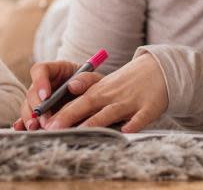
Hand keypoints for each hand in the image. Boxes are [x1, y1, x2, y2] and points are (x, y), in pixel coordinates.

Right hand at [12, 60, 102, 130]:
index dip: (39, 82)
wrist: (96, 100)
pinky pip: (28, 118)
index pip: (40, 70)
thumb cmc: (94, 87)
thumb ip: (87, 79)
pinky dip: (24, 124)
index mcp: (55, 70)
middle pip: (32, 92)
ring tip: (35, 128)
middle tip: (43, 119)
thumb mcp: (95, 80)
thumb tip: (72, 86)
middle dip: (36, 106)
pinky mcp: (40, 114)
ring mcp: (40, 100)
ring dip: (30, 118)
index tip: (46, 96)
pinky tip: (23, 130)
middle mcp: (43, 85)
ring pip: (28, 107)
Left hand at [43, 52, 167, 132]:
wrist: (157, 71)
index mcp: (99, 91)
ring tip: (81, 132)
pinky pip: (141, 117)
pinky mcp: (149, 108)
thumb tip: (66, 93)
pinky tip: (126, 130)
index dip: (60, 112)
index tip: (44, 122)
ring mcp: (130, 101)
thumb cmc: (125, 84)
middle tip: (52, 129)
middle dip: (69, 117)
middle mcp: (111, 95)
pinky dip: (134, 124)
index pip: (75, 100)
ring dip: (96, 122)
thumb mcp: (104, 84)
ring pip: (110, 112)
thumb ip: (85, 91)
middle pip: (87, 105)